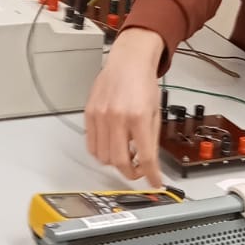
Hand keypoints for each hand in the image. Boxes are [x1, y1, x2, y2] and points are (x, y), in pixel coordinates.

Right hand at [84, 27, 164, 184]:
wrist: (128, 62)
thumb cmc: (143, 83)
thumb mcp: (155, 112)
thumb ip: (151, 139)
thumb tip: (150, 164)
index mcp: (138, 117)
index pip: (145, 156)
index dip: (151, 175)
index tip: (154, 182)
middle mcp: (117, 117)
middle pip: (119, 162)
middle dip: (130, 173)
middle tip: (138, 171)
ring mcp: (100, 116)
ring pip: (103, 157)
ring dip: (115, 163)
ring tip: (126, 155)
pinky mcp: (89, 115)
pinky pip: (92, 145)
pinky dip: (102, 153)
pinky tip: (112, 146)